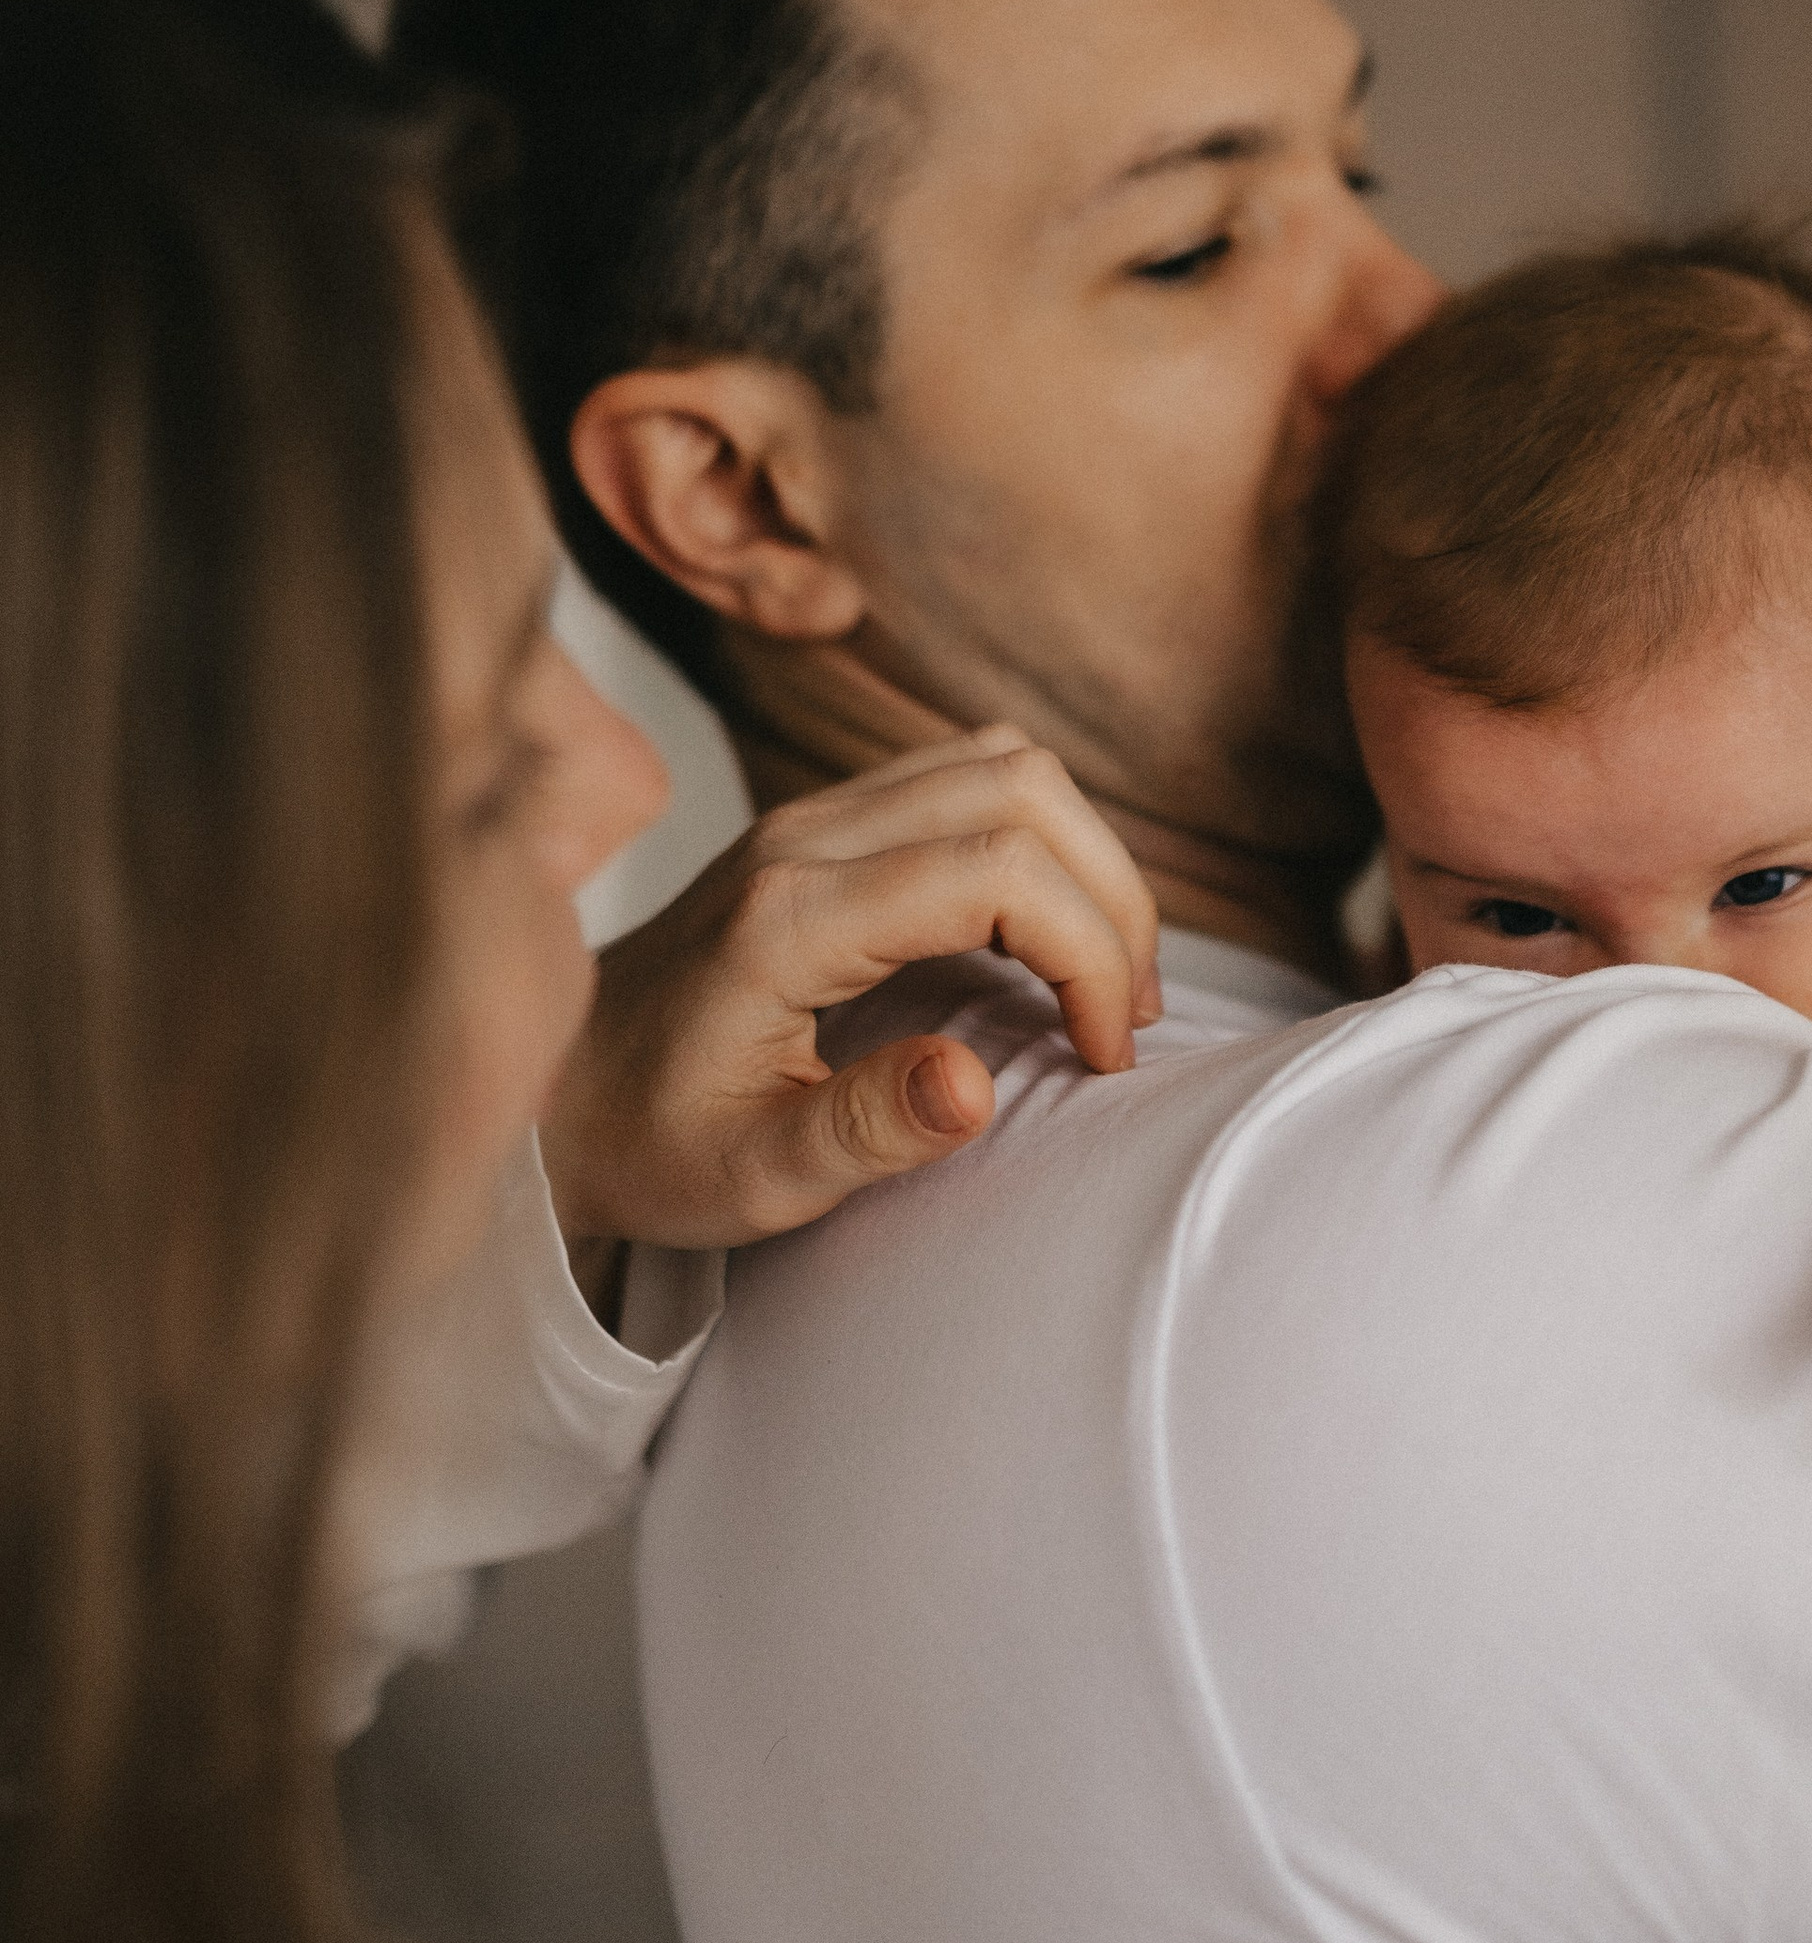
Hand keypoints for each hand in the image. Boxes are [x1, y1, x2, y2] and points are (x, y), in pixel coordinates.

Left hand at [540, 724, 1159, 1253]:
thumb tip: (976, 1085)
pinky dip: (1041, 839)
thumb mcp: (751, 1180)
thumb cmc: (651, 1145)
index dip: (1088, 950)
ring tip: (1102, 973)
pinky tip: (1044, 932)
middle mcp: (803, 838)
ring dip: (1085, 858)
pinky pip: (968, 775)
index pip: (996, 870)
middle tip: (1126, 1014)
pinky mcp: (825, 819)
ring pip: (1006, 762)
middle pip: (1023, 789)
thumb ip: (864, 1134)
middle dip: (1112, 898)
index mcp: (789, 920)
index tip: (1105, 1052)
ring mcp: (812, 814)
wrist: (554, 1094)